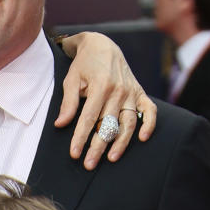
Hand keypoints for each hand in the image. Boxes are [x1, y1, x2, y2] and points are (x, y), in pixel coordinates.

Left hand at [55, 31, 156, 167]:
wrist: (103, 45)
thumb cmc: (84, 64)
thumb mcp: (71, 79)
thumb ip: (68, 102)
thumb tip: (60, 124)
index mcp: (101, 85)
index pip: (89, 118)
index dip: (81, 137)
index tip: (74, 154)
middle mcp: (119, 90)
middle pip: (108, 124)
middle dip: (98, 146)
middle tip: (89, 164)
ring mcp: (131, 92)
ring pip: (128, 122)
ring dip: (120, 142)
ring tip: (110, 158)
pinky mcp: (140, 93)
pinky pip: (149, 110)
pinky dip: (149, 124)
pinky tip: (142, 139)